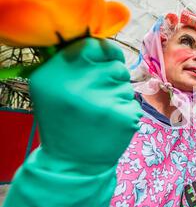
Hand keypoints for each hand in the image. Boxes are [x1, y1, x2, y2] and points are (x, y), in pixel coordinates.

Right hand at [30, 37, 141, 174]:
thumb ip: (71, 63)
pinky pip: (133, 103)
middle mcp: (78, 81)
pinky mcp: (123, 114)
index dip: (105, 52)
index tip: (105, 64)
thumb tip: (102, 42)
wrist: (73, 164)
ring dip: (119, 97)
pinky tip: (111, 126)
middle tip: (98, 99)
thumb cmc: (64, 123)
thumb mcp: (52, 88)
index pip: (94, 44)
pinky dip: (126, 113)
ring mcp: (103, 98)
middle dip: (113, 79)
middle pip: (116, 65)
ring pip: (126, 85)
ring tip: (101, 115)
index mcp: (56, 71)